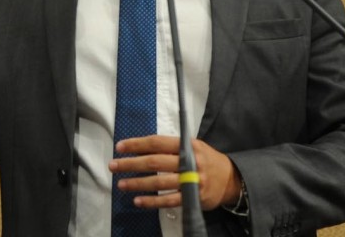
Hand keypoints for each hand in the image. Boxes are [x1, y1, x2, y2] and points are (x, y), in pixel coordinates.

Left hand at [110, 135, 241, 210]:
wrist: (231, 180)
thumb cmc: (207, 160)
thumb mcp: (194, 146)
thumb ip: (172, 146)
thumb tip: (142, 146)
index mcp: (187, 146)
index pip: (157, 143)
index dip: (137, 144)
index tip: (120, 146)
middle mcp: (188, 162)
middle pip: (154, 162)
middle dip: (131, 164)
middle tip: (113, 165)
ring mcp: (190, 181)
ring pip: (159, 182)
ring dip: (137, 183)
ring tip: (121, 184)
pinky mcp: (191, 198)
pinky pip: (168, 201)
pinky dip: (151, 202)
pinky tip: (138, 201)